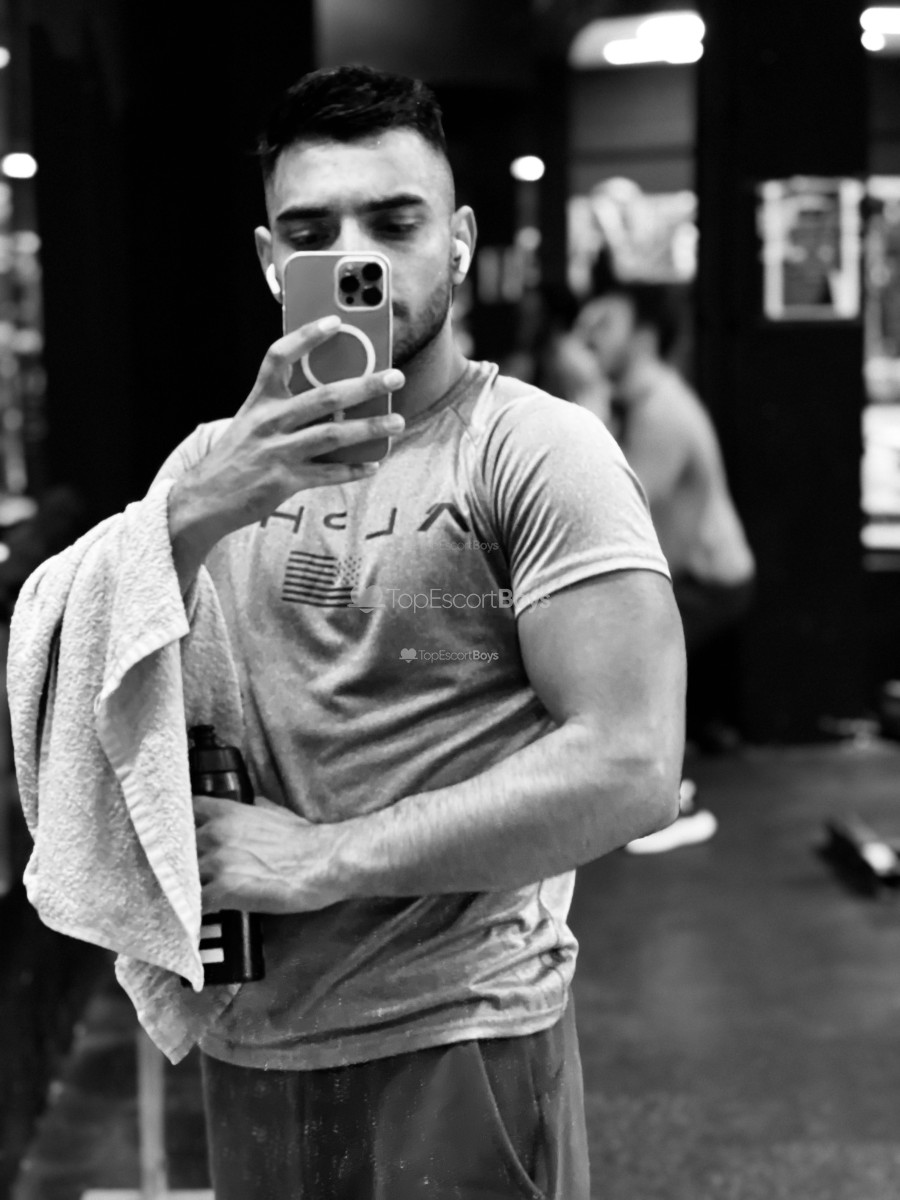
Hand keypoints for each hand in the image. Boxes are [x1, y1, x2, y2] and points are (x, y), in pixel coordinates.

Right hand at [169, 317, 405, 567]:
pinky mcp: (284, 482)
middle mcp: (269, 422)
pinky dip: (353, 469)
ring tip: (397, 422)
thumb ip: (286, 406)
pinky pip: (328, 474)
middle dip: (365, 385)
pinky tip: (373, 463)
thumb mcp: (252, 420)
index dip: (306, 336)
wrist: (206, 498)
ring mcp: (277, 452)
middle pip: (324, 397)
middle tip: (395, 377)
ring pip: (333, 435)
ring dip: (370, 428)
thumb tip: (338, 397)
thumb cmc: (237, 455)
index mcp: (259, 400)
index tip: (335, 322)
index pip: (279, 357)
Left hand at [193, 794, 346, 914]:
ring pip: (180, 878)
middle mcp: (215, 833)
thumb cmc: (305, 839)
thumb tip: (255, 804)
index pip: (185, 810)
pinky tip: (198, 918)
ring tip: (187, 901)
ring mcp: (217, 862)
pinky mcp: (224, 890)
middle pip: (176, 848)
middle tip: (182, 875)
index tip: (179, 838)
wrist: (323, 861)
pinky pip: (195, 904)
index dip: (179, 825)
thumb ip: (256, 809)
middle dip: (179, 862)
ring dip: (183, 890)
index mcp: (227, 812)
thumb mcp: (277, 812)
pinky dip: (194, 912)